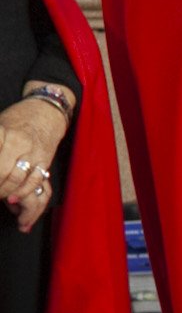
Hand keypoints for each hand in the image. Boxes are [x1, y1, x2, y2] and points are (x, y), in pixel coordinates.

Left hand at [0, 98, 64, 231]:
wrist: (46, 113)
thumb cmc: (16, 120)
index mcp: (3, 132)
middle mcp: (18, 142)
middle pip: (1, 171)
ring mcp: (33, 152)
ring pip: (17, 179)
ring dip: (4, 191)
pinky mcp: (45, 161)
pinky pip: (34, 181)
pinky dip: (21, 193)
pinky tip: (11, 200)